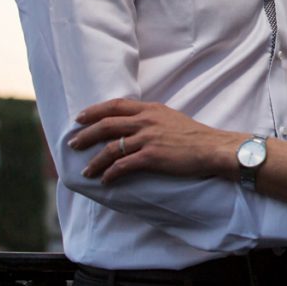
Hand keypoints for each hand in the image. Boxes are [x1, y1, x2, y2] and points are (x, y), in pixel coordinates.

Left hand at [70, 99, 242, 183]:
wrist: (213, 148)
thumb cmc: (195, 135)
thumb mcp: (171, 118)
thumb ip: (152, 118)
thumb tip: (134, 125)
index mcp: (151, 109)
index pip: (115, 105)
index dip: (94, 111)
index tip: (80, 118)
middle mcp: (147, 120)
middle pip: (106, 124)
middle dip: (85, 135)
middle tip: (73, 144)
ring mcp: (149, 138)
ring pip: (111, 147)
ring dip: (95, 160)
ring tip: (86, 170)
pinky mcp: (152, 156)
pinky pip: (123, 165)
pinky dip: (110, 173)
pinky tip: (105, 180)